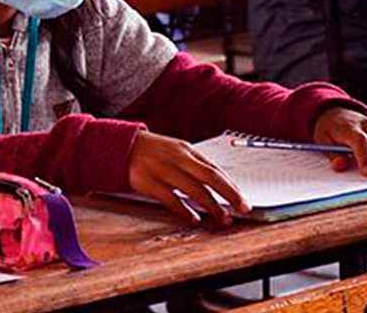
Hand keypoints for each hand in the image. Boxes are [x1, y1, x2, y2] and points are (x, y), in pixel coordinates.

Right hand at [128, 131, 249, 224]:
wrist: (122, 147)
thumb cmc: (154, 152)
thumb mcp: (176, 151)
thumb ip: (195, 165)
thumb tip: (219, 184)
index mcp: (187, 150)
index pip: (215, 169)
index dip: (231, 186)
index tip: (243, 199)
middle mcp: (178, 159)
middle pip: (211, 177)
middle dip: (230, 194)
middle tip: (243, 208)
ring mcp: (164, 171)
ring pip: (194, 190)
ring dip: (211, 206)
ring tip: (223, 218)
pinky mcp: (150, 183)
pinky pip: (171, 199)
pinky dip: (184, 210)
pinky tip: (194, 219)